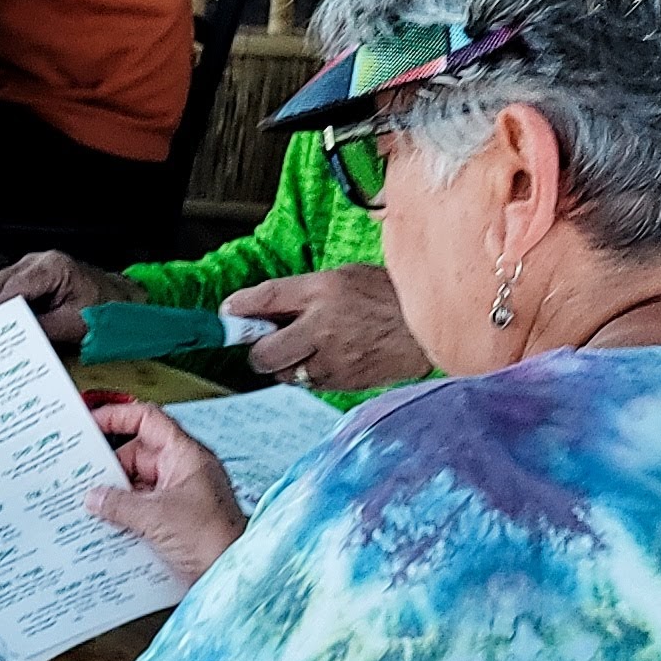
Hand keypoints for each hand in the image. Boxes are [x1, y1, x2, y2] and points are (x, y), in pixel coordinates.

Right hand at [0, 250, 146, 347]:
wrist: (120, 299)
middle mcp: (38, 261)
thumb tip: (13, 336)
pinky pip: (7, 289)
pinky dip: (4, 306)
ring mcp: (32, 265)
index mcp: (51, 267)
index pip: (10, 289)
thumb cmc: (104, 307)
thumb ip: (42, 328)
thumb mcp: (73, 324)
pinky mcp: (31, 275)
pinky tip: (9, 324)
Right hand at [84, 401, 247, 586]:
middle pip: (138, 455)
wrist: (233, 574)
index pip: (148, 420)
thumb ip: (119, 504)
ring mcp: (180, 495)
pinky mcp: (176, 519)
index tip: (92, 424)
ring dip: (117, 495)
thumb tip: (95, 497)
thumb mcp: (156, 517)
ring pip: (139, 484)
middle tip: (85, 477)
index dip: (118, 416)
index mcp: (186, 455)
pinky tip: (109, 524)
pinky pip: (144, 507)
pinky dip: (127, 514)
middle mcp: (184, 470)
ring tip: (93, 504)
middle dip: (111, 467)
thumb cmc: (215, 540)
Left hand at [221, 265, 427, 393]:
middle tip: (268, 341)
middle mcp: (323, 326)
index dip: (240, 308)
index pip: (266, 298)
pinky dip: (310, 375)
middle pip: (263, 353)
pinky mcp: (344, 383)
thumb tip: (266, 306)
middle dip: (260, 349)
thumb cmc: (391, 297)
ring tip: (306, 349)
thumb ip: (304, 291)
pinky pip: (310, 384)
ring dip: (286, 364)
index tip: (229, 314)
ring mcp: (333, 360)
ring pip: (285, 374)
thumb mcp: (345, 276)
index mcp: (324, 290)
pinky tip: (328, 360)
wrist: (431, 328)